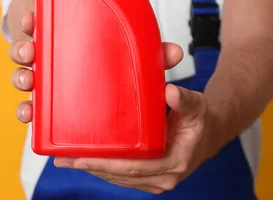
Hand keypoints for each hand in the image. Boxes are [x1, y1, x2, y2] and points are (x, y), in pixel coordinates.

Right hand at [9, 12, 187, 123]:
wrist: (129, 112)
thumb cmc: (126, 74)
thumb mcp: (140, 61)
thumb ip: (155, 55)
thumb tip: (175, 52)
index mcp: (69, 41)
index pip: (46, 25)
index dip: (33, 20)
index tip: (31, 17)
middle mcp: (54, 61)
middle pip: (28, 50)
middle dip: (22, 49)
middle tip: (30, 52)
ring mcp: (49, 87)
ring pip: (25, 78)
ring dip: (21, 79)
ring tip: (29, 82)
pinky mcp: (50, 112)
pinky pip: (33, 110)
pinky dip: (27, 111)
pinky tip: (30, 114)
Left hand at [53, 83, 216, 193]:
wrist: (208, 134)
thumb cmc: (199, 119)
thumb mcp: (196, 105)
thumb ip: (185, 99)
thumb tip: (170, 91)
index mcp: (174, 162)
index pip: (135, 167)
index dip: (107, 164)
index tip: (83, 157)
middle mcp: (163, 177)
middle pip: (120, 175)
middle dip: (91, 167)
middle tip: (64, 159)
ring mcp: (155, 180)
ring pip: (118, 178)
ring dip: (92, 169)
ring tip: (65, 160)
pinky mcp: (147, 178)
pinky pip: (122, 176)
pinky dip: (102, 169)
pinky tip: (83, 161)